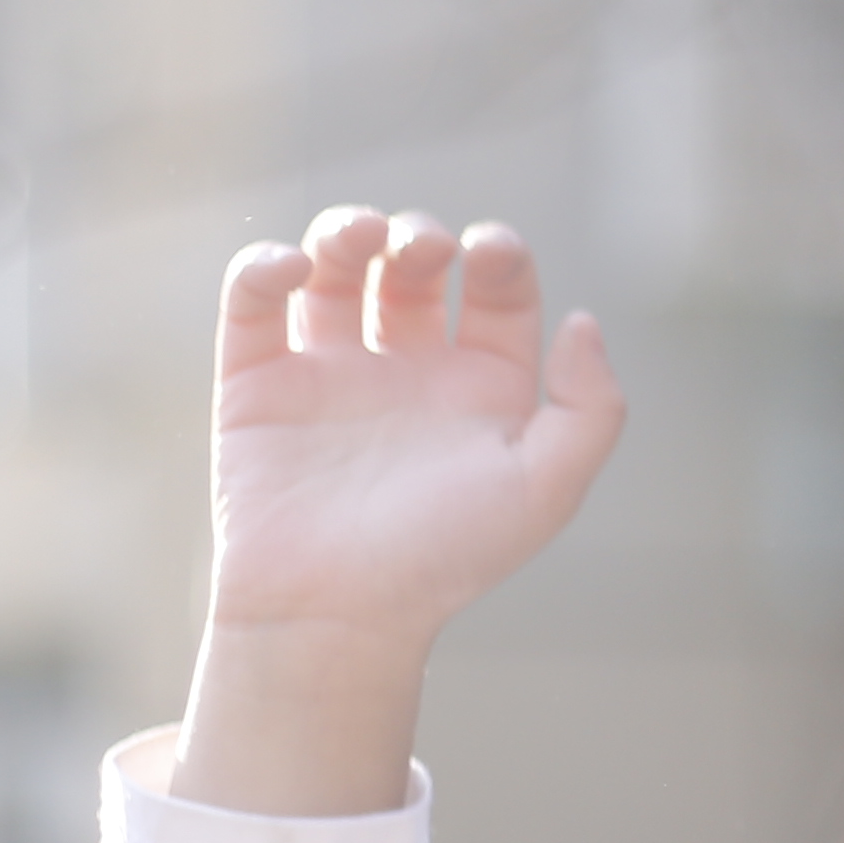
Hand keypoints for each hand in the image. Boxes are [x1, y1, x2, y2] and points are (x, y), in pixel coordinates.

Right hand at [168, 209, 625, 816]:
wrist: (336, 613)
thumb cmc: (445, 559)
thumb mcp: (546, 490)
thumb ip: (589, 408)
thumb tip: (584, 321)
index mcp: (480, 390)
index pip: (498, 290)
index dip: (501, 253)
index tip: (491, 251)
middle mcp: (407, 374)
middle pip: (414, 267)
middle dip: (420, 236)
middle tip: (420, 249)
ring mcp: (330, 375)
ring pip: (335, 269)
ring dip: (346, 230)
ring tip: (359, 237)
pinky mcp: (256, 385)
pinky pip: (253, 303)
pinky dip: (263, 267)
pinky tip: (290, 269)